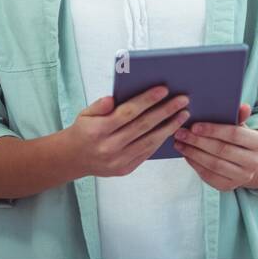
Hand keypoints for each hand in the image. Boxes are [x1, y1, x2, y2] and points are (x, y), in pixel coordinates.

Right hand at [62, 86, 189, 178]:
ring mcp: (118, 161)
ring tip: (183, 114)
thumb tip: (112, 98)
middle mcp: (109, 147)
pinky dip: (160, 140)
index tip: (164, 89)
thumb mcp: (85, 113)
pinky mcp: (125, 169)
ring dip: (169, 127)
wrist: (74, 159)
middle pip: (143, 126)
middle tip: (183, 100)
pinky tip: (171, 129)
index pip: (128, 112)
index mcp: (98, 130)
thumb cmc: (83, 130)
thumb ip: (99, 106)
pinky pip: (147, 152)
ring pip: (149, 141)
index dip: (147, 100)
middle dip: (165, 111)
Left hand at [173, 103, 257, 190]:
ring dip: (193, 153)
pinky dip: (195, 164)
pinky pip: (209, 175)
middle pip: (222, 150)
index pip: (234, 134)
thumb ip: (238, 117)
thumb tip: (243, 106)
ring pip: (214, 164)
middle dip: (198, 141)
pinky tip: (185, 154)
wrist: (244, 161)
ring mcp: (242, 177)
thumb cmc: (238, 138)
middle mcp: (253, 162)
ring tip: (179, 143)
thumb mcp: (239, 126)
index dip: (213, 130)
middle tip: (180, 133)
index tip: (194, 126)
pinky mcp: (228, 186)